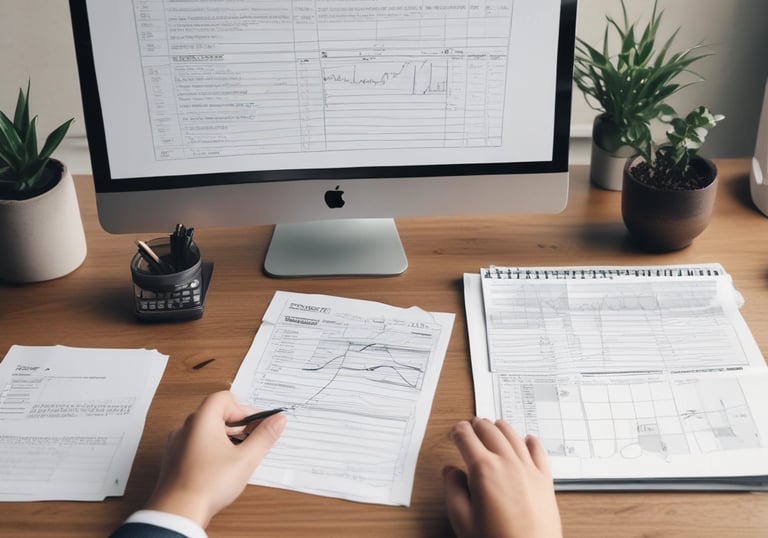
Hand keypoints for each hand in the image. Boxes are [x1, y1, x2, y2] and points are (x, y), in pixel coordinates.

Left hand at [145, 390, 285, 527]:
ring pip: (206, 431)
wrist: (178, 512)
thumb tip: (278, 420)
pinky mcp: (174, 460)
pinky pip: (196, 445)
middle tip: (251, 441)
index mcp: (202, 420)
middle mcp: (186, 428)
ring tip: (237, 457)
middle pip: (216, 413)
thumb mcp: (246, 459)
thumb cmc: (207, 484)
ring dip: (225, 438)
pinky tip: (220, 468)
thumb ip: (264, 436)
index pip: (224, 398)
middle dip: (238, 425)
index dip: (244, 409)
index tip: (257, 425)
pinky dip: (211, 450)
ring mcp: (177, 444)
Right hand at [443, 417, 561, 537]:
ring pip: (512, 434)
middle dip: (477, 425)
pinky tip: (525, 440)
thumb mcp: (463, 520)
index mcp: (484, 470)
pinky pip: (538, 450)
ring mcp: (528, 469)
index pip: (467, 437)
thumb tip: (450, 472)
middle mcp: (507, 463)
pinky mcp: (545, 479)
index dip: (458, 431)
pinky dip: (529, 440)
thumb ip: (453, 490)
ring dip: (500, 427)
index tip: (455, 432)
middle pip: (489, 430)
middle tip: (470, 427)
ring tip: (493, 427)